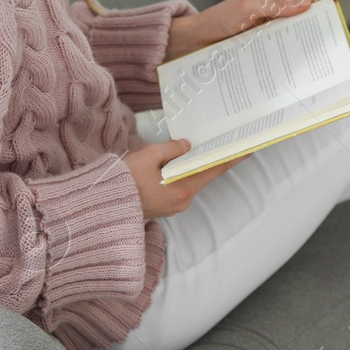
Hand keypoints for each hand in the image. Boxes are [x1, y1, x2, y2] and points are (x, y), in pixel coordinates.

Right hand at [125, 139, 249, 218]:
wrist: (102, 207)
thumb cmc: (123, 183)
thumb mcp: (148, 156)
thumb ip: (171, 149)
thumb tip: (186, 145)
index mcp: (183, 189)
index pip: (214, 170)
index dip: (231, 158)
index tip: (247, 149)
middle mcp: (182, 201)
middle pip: (201, 175)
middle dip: (210, 158)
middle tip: (220, 142)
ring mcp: (172, 206)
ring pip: (188, 181)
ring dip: (192, 166)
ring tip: (198, 148)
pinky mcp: (163, 206)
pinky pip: (177, 187)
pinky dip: (180, 174)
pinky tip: (177, 162)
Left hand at [165, 0, 344, 60]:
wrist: (197, 40)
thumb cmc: (219, 19)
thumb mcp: (248, 11)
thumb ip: (276, 7)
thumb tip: (307, 4)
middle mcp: (271, 5)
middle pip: (302, 6)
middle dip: (320, 13)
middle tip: (334, 26)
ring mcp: (268, 23)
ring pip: (295, 25)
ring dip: (307, 32)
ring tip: (320, 44)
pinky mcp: (264, 39)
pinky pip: (284, 40)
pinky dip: (294, 46)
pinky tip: (301, 57)